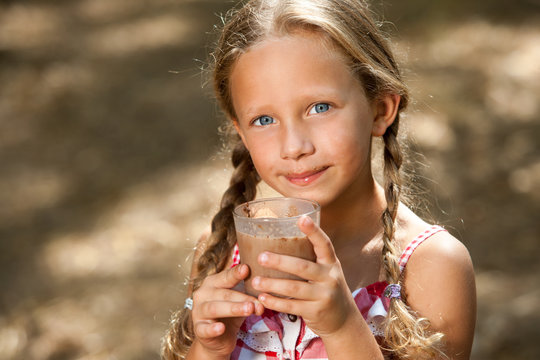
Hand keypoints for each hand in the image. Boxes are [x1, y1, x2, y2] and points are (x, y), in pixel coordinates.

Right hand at [191, 264, 264, 357]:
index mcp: (212, 283)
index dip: (236, 273)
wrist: (218, 338)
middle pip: (224, 294)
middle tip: (257, 302)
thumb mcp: (239, 300)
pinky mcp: (199, 330)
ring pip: (214, 308)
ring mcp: (198, 312)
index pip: (226, 277)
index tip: (247, 269)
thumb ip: (248, 294)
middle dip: (242, 297)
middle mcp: (203, 294)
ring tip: (249, 310)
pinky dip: (212, 329)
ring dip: (233, 309)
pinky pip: (204, 329)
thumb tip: (264, 292)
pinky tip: (221, 328)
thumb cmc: (229, 314)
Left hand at [251, 216, 358, 336]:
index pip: (324, 244)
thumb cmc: (327, 290)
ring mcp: (324, 296)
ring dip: (272, 284)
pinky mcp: (316, 312)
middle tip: (261, 257)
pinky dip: (275, 302)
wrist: (344, 321)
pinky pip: (291, 306)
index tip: (301, 219)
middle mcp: (330, 278)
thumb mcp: (326, 272)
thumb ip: (311, 260)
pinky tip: (262, 298)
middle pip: (303, 267)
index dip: (314, 231)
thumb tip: (280, 239)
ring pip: (294, 288)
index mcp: (331, 263)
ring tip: (255, 280)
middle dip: (280, 262)